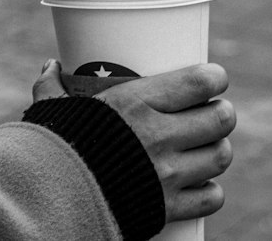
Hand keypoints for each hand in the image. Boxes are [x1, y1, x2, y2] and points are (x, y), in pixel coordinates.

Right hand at [32, 60, 234, 222]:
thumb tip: (50, 65)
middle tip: (211, 110)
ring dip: (218, 148)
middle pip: (220, 119)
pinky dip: (210, 189)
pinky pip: (212, 197)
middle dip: (221, 112)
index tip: (213, 77)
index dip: (214, 78)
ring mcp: (168, 173)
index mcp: (135, 102)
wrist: (54, 198)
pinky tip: (198, 181)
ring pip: (220, 156)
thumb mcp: (52, 107)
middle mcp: (159, 135)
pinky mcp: (168, 207)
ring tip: (208, 143)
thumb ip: (52, 86)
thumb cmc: (54, 143)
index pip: (198, 83)